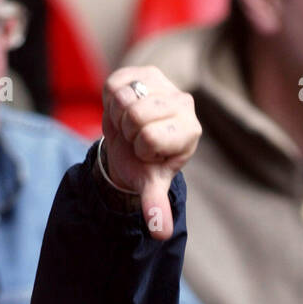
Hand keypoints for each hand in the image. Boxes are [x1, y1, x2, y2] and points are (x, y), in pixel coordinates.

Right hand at [102, 66, 201, 239]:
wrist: (132, 143)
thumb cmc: (145, 165)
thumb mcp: (150, 186)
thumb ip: (155, 206)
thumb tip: (160, 233)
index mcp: (191, 131)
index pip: (150, 137)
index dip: (140, 148)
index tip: (147, 152)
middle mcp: (184, 103)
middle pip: (136, 115)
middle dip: (128, 132)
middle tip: (136, 137)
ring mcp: (165, 82)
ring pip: (125, 97)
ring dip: (119, 116)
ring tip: (130, 125)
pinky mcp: (144, 70)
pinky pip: (114, 84)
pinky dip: (112, 101)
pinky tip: (124, 109)